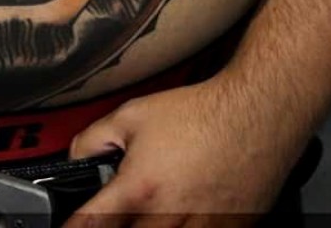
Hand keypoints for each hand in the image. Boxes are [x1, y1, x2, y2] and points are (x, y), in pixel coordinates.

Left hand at [66, 73, 306, 226]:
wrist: (255, 114)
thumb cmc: (198, 113)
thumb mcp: (133, 114)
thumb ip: (94, 139)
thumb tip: (75, 159)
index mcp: (139, 189)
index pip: (92, 224)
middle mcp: (168, 217)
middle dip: (119, 226)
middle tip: (121, 210)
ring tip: (153, 210)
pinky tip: (183, 216)